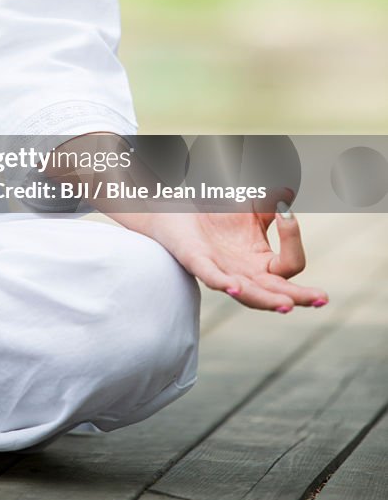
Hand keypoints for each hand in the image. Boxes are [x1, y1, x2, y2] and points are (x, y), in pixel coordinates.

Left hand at [149, 208, 328, 311]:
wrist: (177, 212)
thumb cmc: (216, 217)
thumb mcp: (250, 208)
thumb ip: (271, 203)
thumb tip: (288, 193)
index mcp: (262, 264)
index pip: (290, 264)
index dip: (292, 237)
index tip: (284, 212)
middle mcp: (246, 275)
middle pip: (278, 292)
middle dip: (300, 296)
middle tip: (321, 299)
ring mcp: (223, 272)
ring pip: (249, 294)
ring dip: (267, 300)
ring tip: (286, 306)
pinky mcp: (198, 263)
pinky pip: (212, 278)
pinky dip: (224, 283)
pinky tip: (234, 288)